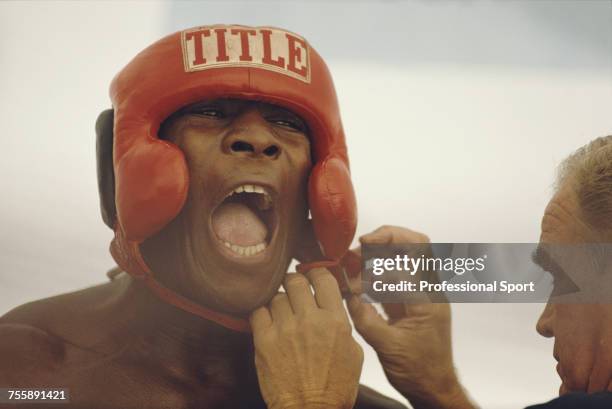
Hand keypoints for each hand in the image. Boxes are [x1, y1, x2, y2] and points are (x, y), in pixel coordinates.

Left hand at [250, 268, 362, 408]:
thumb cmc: (334, 387)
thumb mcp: (353, 352)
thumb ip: (342, 322)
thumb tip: (333, 302)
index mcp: (335, 321)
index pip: (322, 278)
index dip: (316, 272)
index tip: (312, 275)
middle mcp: (309, 321)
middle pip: (295, 281)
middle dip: (295, 282)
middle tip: (294, 289)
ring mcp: (284, 329)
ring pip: (277, 296)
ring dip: (280, 301)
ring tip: (283, 313)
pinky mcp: (264, 341)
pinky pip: (258, 311)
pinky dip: (263, 313)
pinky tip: (269, 322)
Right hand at [347, 225, 473, 408]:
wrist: (433, 388)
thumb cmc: (420, 371)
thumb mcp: (388, 347)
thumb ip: (366, 319)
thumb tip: (348, 294)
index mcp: (428, 298)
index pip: (410, 259)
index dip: (379, 256)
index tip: (356, 259)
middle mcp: (427, 290)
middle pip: (415, 245)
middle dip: (386, 239)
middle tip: (360, 247)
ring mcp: (419, 294)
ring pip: (403, 258)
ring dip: (378, 255)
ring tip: (353, 263)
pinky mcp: (408, 302)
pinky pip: (393, 276)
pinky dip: (374, 273)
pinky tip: (357, 280)